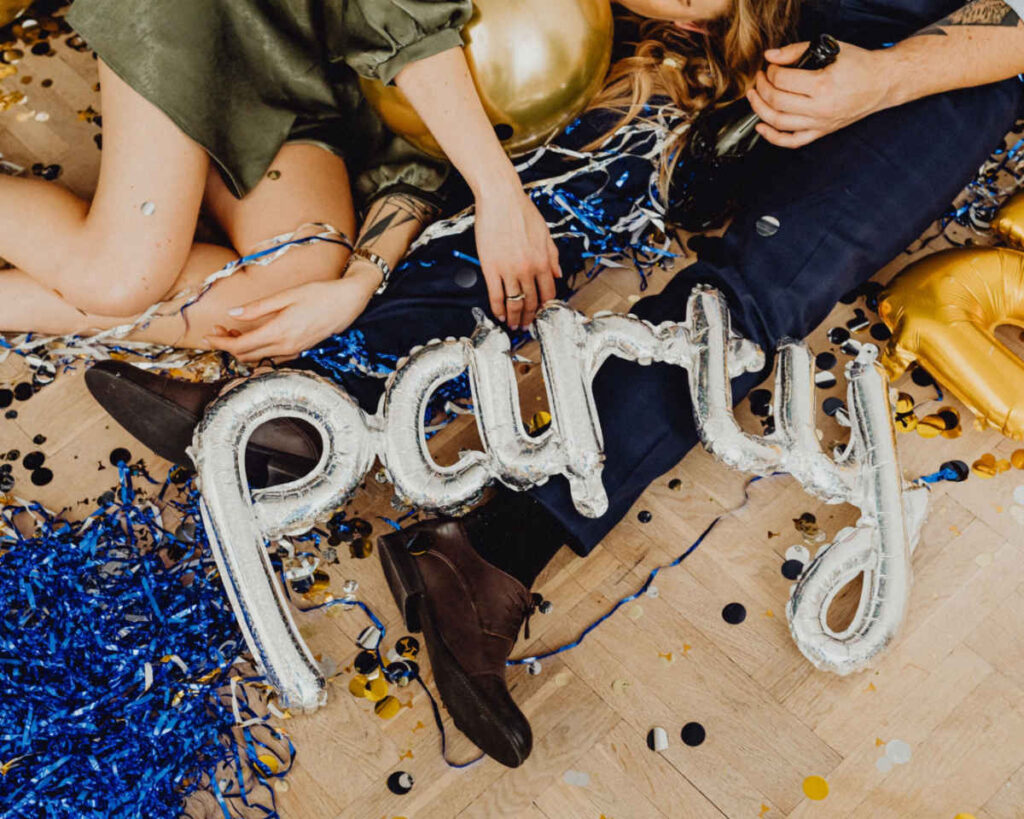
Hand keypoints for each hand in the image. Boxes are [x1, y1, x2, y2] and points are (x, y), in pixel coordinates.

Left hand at [204, 265, 377, 362]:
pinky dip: (257, 350)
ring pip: (258, 358)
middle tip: (217, 330)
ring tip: (232, 331)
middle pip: (246, 355)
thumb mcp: (286, 296)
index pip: (240, 346)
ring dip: (242, 348)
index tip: (208, 336)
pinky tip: (254, 336)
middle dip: (228, 346)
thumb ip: (258, 308)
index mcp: (279, 332)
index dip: (221, 343)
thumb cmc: (319, 295)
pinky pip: (271, 356)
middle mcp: (285, 346)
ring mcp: (293, 351)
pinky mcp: (298, 351)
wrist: (347, 303)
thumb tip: (233, 314)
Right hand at [474, 182, 560, 329]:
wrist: (501, 198)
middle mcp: (528, 269)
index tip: (543, 315)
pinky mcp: (491, 268)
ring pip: (514, 302)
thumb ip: (553, 256)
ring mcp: (509, 270)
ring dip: (515, 317)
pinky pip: (495, 295)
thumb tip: (558, 274)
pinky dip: (498, 308)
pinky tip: (499, 315)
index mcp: (543, 261)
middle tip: (527, 327)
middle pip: (532, 302)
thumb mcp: (545, 233)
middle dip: (530, 318)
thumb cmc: (522, 212)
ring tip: (514, 325)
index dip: (546, 308)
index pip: (548, 293)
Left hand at [747, 41, 892, 147]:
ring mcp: (819, 123)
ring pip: (778, 123)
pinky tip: (761, 125)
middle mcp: (820, 108)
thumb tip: (771, 56)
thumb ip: (797, 51)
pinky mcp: (821, 132)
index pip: (782, 81)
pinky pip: (791, 142)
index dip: (770, 72)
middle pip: (776, 102)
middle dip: (761, 88)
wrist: (882, 83)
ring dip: (760, 109)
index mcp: (823, 85)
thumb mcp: (831, 49)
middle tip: (760, 78)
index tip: (771, 66)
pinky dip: (772, 136)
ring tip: (754, 96)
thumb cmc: (860, 65)